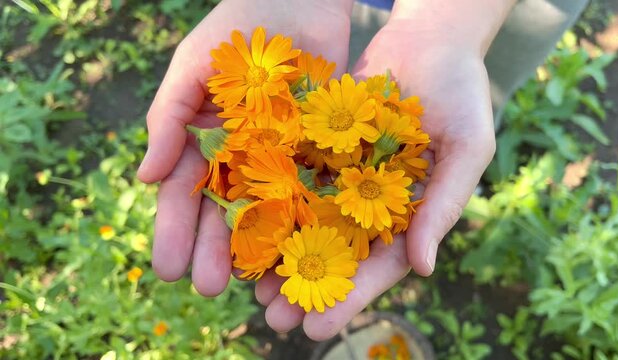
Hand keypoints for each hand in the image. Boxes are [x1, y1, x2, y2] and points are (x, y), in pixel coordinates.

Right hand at [137, 0, 353, 294]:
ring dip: (255, 248)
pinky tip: (296, 251)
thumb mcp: (193, 70)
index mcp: (203, 142)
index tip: (168, 267)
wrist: (297, 2)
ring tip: (250, 284)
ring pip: (264, 211)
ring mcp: (278, 158)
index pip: (183, 194)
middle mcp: (239, 158)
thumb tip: (144, 177)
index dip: (174, 230)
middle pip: (223, 212)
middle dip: (213, 250)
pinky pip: (306, 191)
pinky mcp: (314, 153)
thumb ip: (169, 119)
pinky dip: (300, 221)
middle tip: (209, 289)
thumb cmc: (235, 34)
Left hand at [255, 19, 495, 339]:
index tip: (317, 329)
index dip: (349, 298)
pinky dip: (273, 202)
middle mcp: (374, 201)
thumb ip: (443, 206)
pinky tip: (246, 224)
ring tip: (251, 288)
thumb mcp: (466, 149)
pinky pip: (295, 176)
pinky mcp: (321, 145)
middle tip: (274, 319)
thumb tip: (422, 268)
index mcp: (410, 212)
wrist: (431, 39)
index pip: (380, 266)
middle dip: (307, 287)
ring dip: (282, 254)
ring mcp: (345, 174)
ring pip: (310, 221)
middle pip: (338, 252)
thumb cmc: (462, 93)